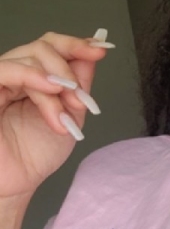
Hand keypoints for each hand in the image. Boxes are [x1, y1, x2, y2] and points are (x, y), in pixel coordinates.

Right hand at [0, 30, 114, 197]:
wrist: (17, 184)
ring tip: (68, 106)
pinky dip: (32, 76)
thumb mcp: (70, 111)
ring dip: (56, 79)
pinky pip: (5, 70)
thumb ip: (79, 81)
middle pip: (42, 46)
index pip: (52, 45)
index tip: (101, 50)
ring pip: (29, 57)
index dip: (77, 44)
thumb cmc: (37, 153)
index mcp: (34, 77)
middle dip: (69, 67)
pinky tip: (52, 90)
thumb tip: (93, 52)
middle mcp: (14, 75)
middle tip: (80, 96)